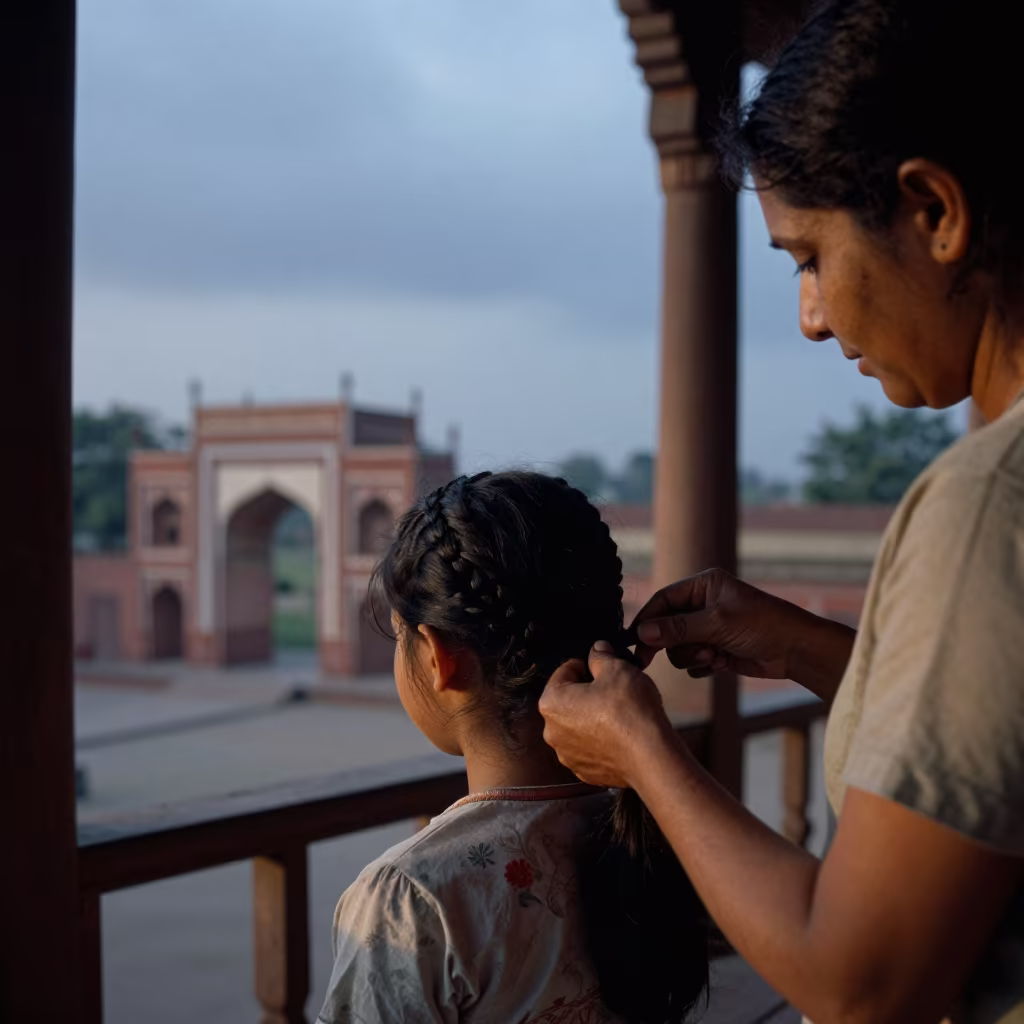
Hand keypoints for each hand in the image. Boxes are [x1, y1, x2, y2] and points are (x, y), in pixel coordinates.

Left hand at [539, 641, 675, 788]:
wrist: (651, 756)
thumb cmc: (631, 713)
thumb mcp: (617, 669)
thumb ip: (601, 656)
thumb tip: (597, 650)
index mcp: (551, 702)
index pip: (564, 671)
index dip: (586, 665)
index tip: (602, 667)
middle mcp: (552, 731)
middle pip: (569, 699)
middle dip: (589, 691)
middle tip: (614, 689)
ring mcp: (567, 754)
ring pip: (579, 724)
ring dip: (594, 716)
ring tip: (620, 712)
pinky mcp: (584, 770)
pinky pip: (589, 747)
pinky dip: (601, 739)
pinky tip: (621, 733)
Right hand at [631, 568, 812, 679]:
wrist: (797, 650)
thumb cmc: (763, 625)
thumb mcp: (717, 623)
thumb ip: (677, 628)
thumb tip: (642, 632)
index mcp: (703, 586)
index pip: (663, 600)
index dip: (647, 620)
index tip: (633, 642)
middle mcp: (703, 605)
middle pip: (666, 627)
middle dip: (673, 643)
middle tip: (650, 660)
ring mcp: (709, 629)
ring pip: (678, 648)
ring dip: (691, 656)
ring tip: (712, 657)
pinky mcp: (716, 650)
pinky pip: (692, 662)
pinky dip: (702, 666)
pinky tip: (721, 664)